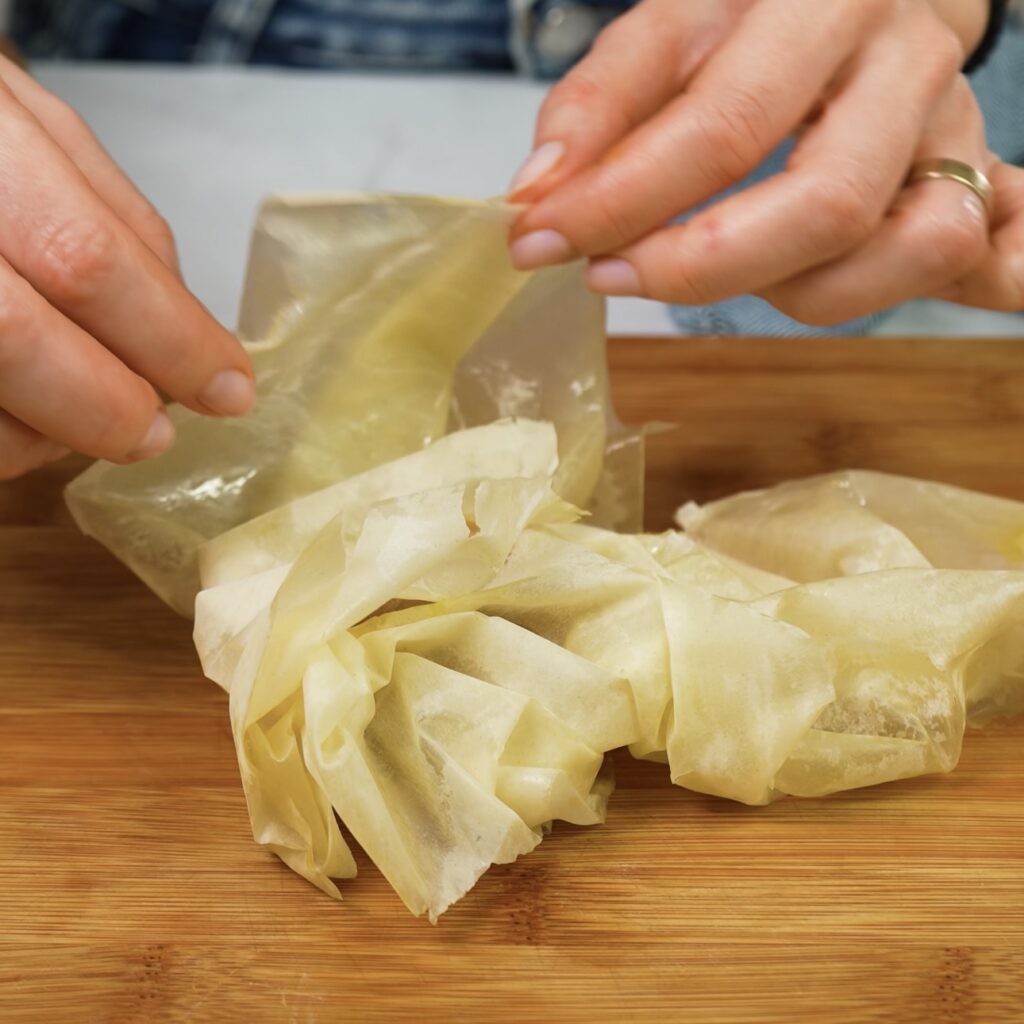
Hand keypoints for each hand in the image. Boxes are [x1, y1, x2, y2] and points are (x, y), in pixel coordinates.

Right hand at [0, 56, 254, 479]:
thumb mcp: (28, 124)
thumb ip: (115, 219)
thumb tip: (189, 328)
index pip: (86, 260)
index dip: (171, 341)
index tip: (228, 388)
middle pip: (14, 337)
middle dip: (106, 403)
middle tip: (153, 432)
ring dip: (47, 432)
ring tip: (78, 413)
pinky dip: (2, 435)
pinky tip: (22, 411)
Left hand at [507, 0, 1021, 320]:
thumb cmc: (755, 15)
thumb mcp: (670, 26)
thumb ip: (598, 104)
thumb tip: (537, 197)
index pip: (723, 123)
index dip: (621, 201)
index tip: (542, 240)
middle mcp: (904, 60)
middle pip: (827, 202)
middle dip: (701, 267)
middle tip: (611, 278)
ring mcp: (952, 125)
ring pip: (909, 247)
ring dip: (793, 293)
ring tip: (712, 270)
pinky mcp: (974, 177)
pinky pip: (983, 258)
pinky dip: (959, 287)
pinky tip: (897, 291)